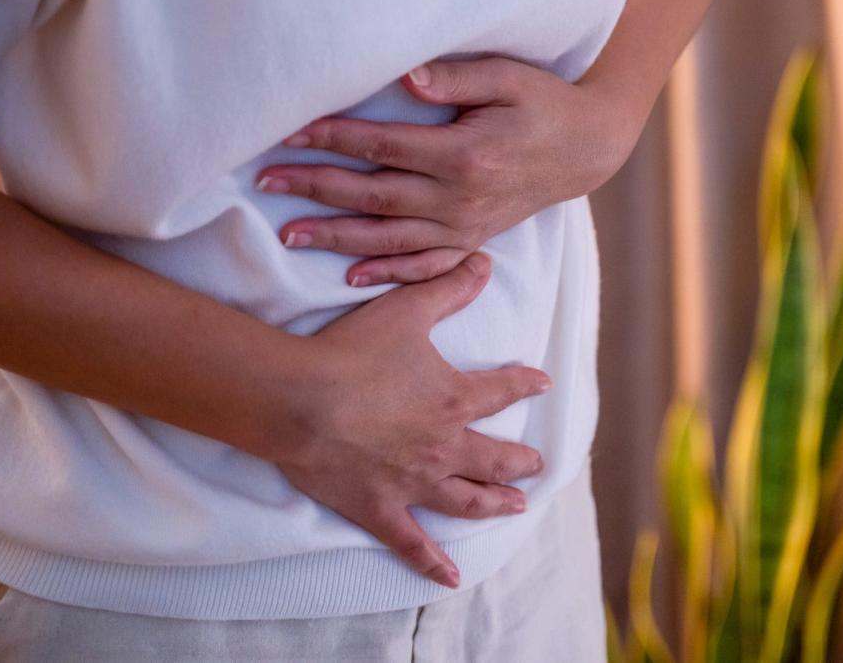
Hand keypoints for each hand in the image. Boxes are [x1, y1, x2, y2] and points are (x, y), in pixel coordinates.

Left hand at [256, 57, 641, 285]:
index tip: (289, 131)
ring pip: (388, 238)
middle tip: (267, 182)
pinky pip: (424, 265)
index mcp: (464, 154)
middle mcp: (459, 198)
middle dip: (316, 188)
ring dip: (335, 236)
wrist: (587, 148)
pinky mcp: (471, 238)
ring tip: (288, 233)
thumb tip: (404, 76)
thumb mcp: (509, 77)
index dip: (332, 137)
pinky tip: (350, 277)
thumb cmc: (544, 103)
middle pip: (373, 195)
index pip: (381, 145)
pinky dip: (387, 274)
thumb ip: (455, 77)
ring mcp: (465, 225)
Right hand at [273, 251, 551, 588]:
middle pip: (493, 456)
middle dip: (518, 460)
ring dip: (493, 503)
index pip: (501, 391)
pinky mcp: (380, 508)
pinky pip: (412, 543)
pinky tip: (452, 578)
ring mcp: (414, 482)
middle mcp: (443, 444)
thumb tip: (485, 264)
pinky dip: (433, 563)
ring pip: (466, 499)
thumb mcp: (407, 310)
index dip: (523, 384)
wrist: (301, 399)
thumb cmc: (353, 351)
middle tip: (537, 465)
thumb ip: (449, 287)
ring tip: (515, 507)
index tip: (542, 383)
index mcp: (453, 398)